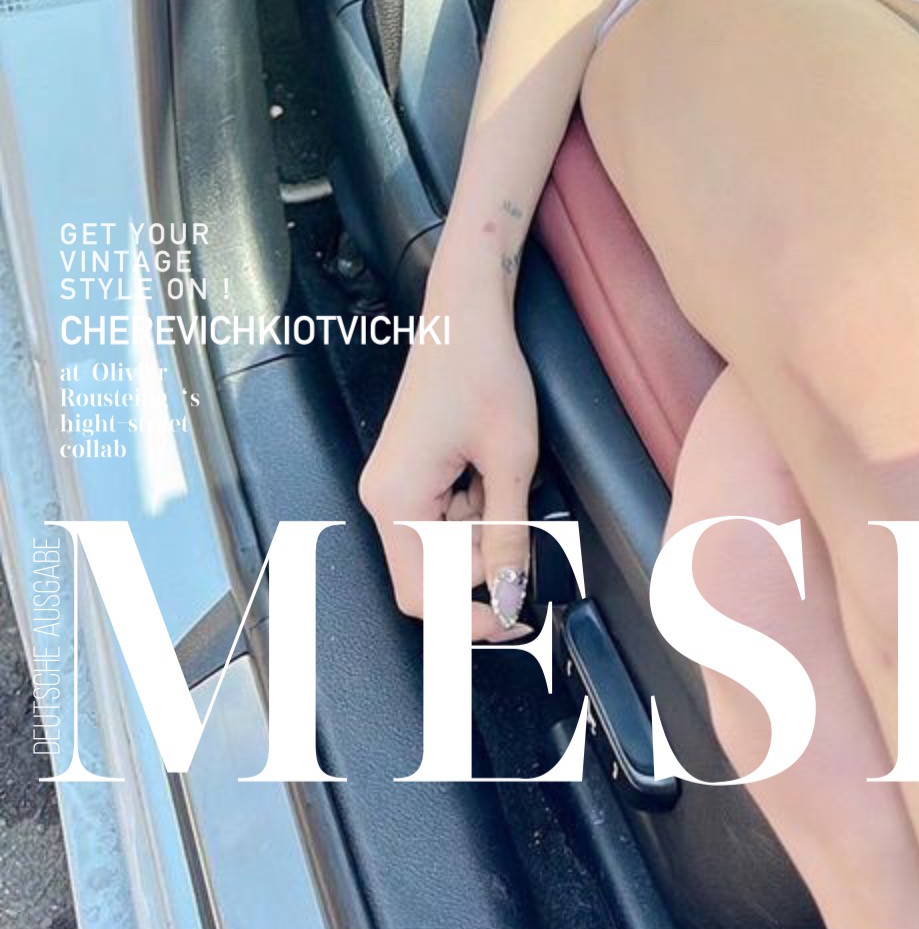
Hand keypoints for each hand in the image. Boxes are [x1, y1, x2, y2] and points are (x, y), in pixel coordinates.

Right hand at [358, 273, 538, 641]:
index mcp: (396, 499)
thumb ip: (508, 535)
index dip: (469, 616)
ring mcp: (394, 485)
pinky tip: (493, 471)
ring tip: (509, 481)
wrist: (466, 311)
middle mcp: (383, 498)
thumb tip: (509, 596)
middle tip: (526, 533)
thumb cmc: (484, 369)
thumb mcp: (511, 459)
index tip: (516, 616)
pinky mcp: (409, 474)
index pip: (422, 596)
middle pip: (433, 572)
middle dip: (483, 563)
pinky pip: (442, 518)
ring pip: (442, 546)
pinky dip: (476, 510)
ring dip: (483, 532)